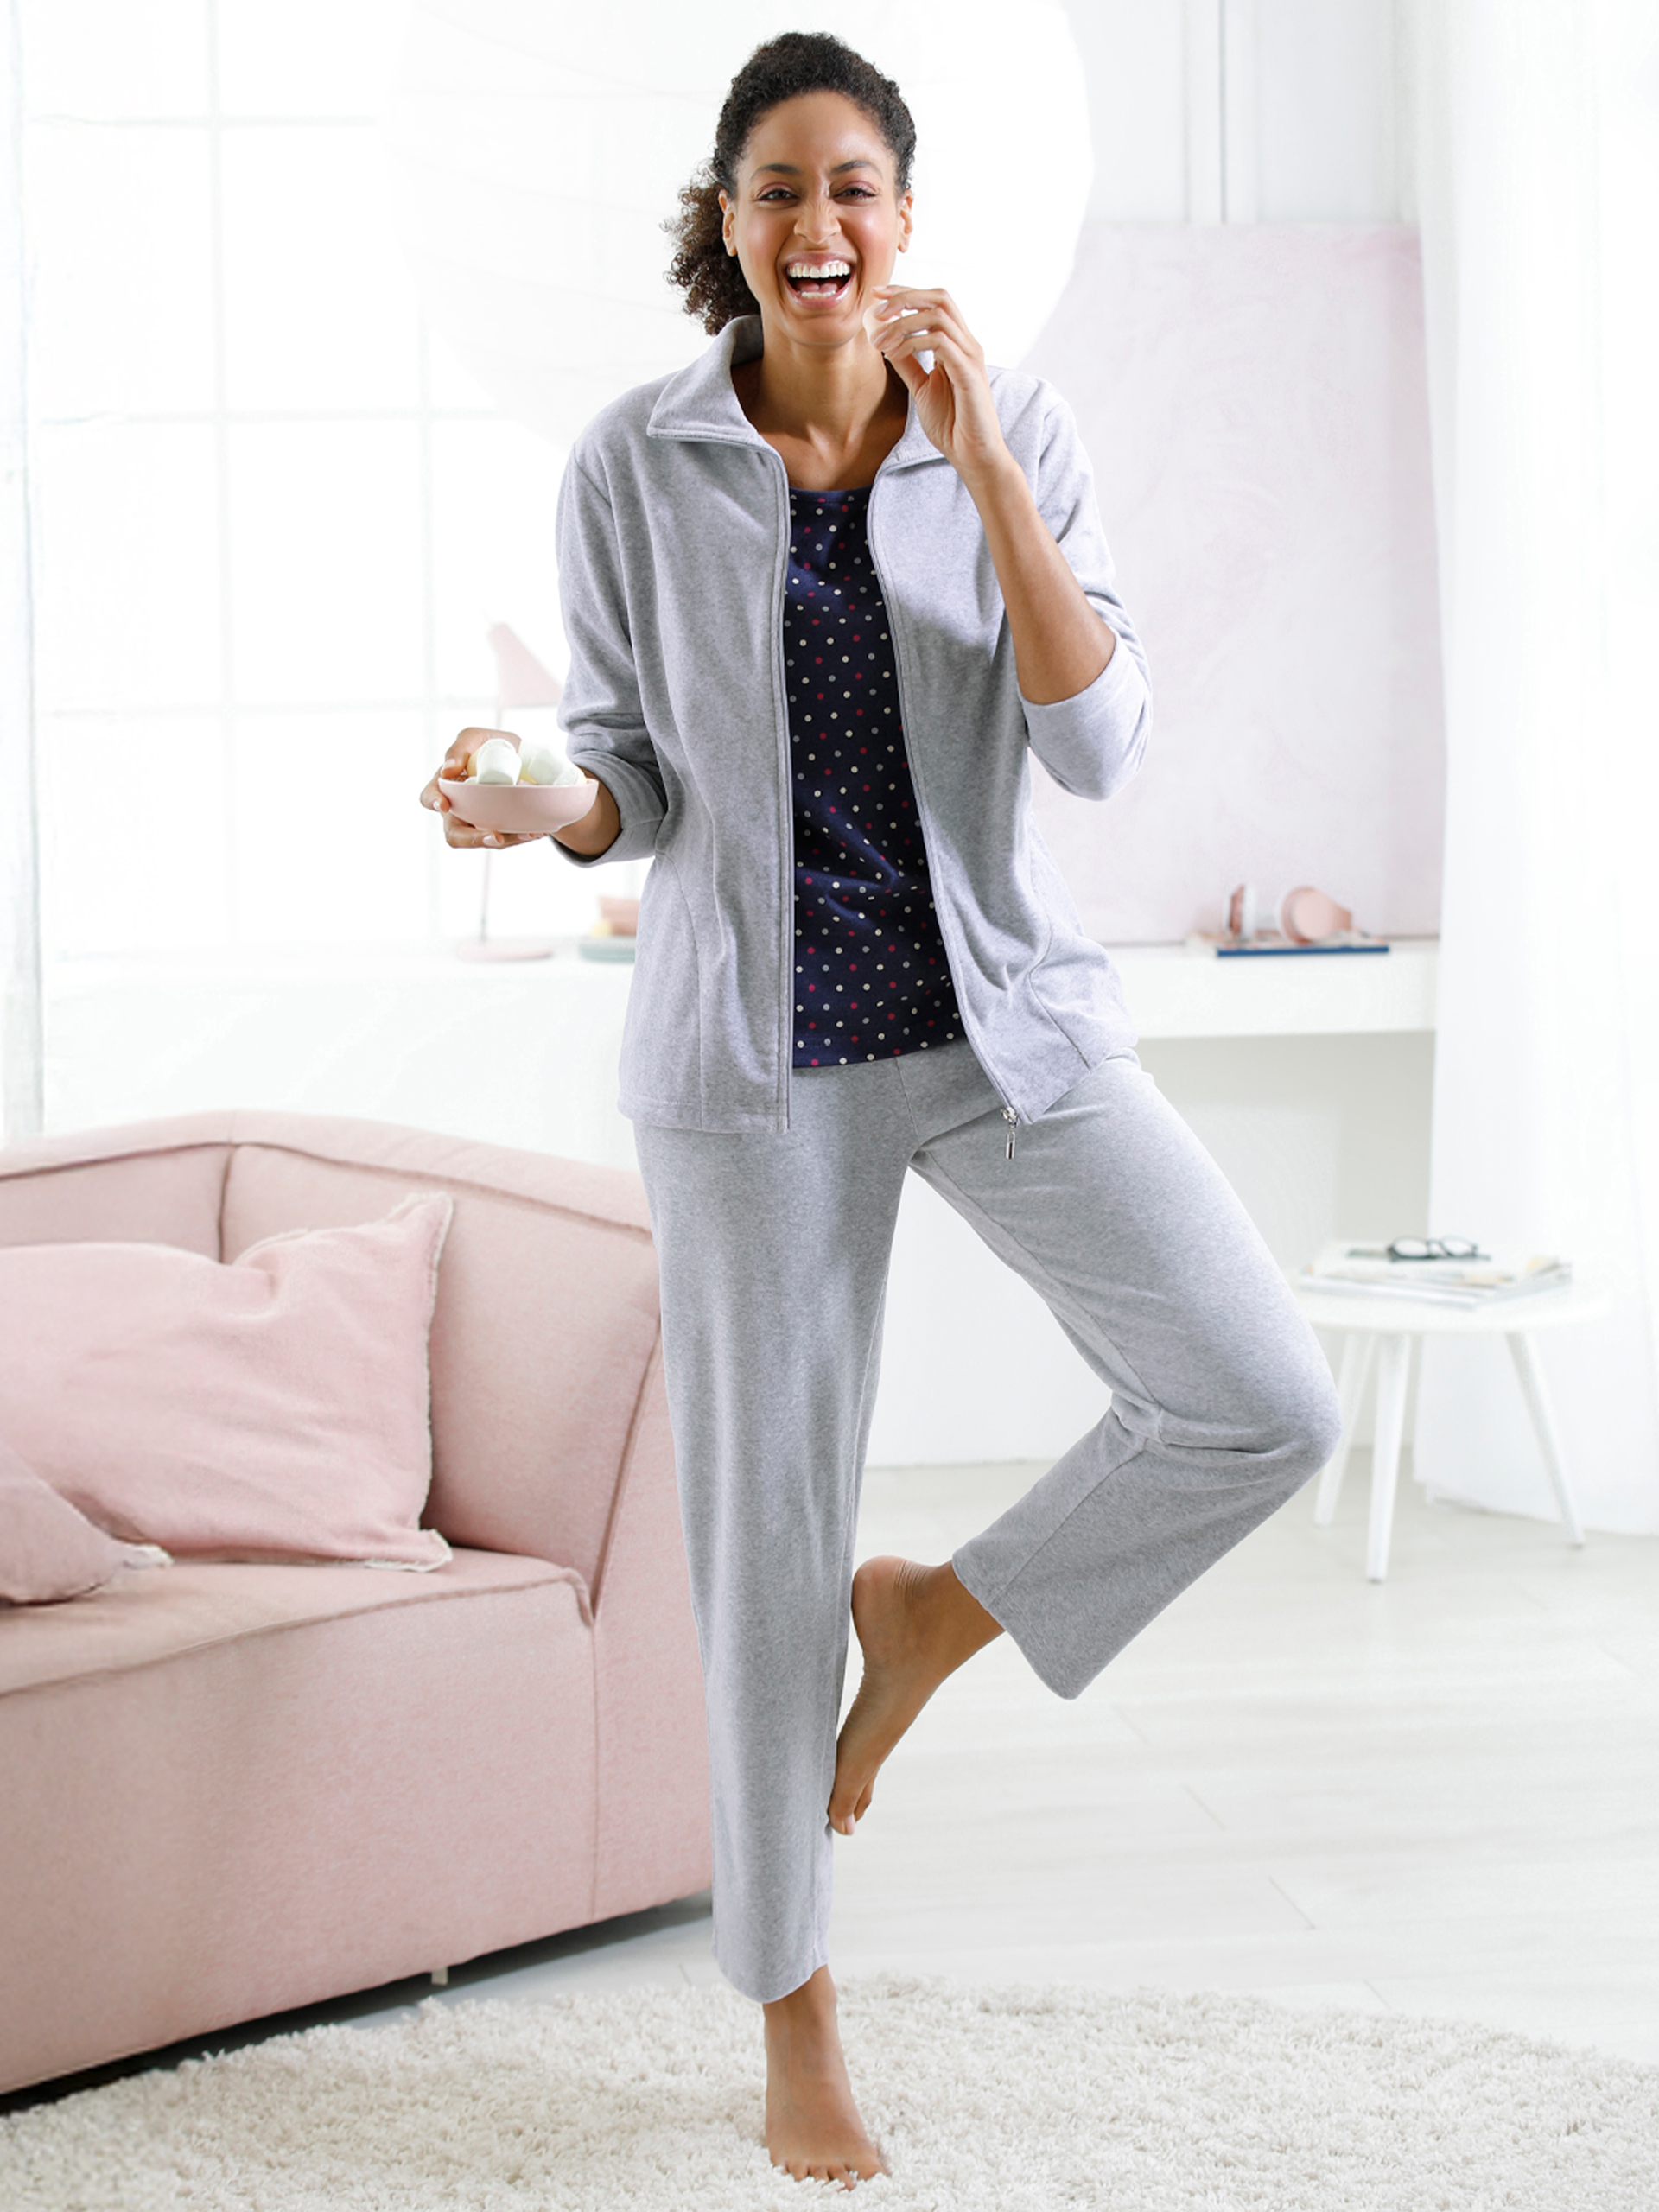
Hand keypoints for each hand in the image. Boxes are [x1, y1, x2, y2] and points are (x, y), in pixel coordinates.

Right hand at [418, 726, 542, 851]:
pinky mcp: (502, 830)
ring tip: (527, 833)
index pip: (429, 797)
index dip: (433, 802)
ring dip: (507, 840)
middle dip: (473, 839)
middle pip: (455, 834)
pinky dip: (522, 836)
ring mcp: (481, 823)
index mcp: (447, 787)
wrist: (528, 758)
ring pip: (486, 841)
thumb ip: (459, 747)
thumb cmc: (493, 746)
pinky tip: (536, 831)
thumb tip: (447, 770)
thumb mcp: (477, 737)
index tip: (445, 804)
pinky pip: (509, 840)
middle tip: (495, 836)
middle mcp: (459, 810)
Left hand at [866, 286, 1012, 488]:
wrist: (973, 455)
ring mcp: (970, 356)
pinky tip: (895, 354)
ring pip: (937, 316)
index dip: (905, 293)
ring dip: (903, 322)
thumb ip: (908, 365)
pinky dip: (913, 343)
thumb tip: (887, 345)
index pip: (933, 304)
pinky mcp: (968, 372)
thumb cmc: (953, 425)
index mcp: (957, 345)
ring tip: (879, 339)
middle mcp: (966, 344)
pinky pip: (940, 342)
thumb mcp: (922, 389)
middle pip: (939, 298)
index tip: (877, 296)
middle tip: (875, 310)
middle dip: (904, 297)